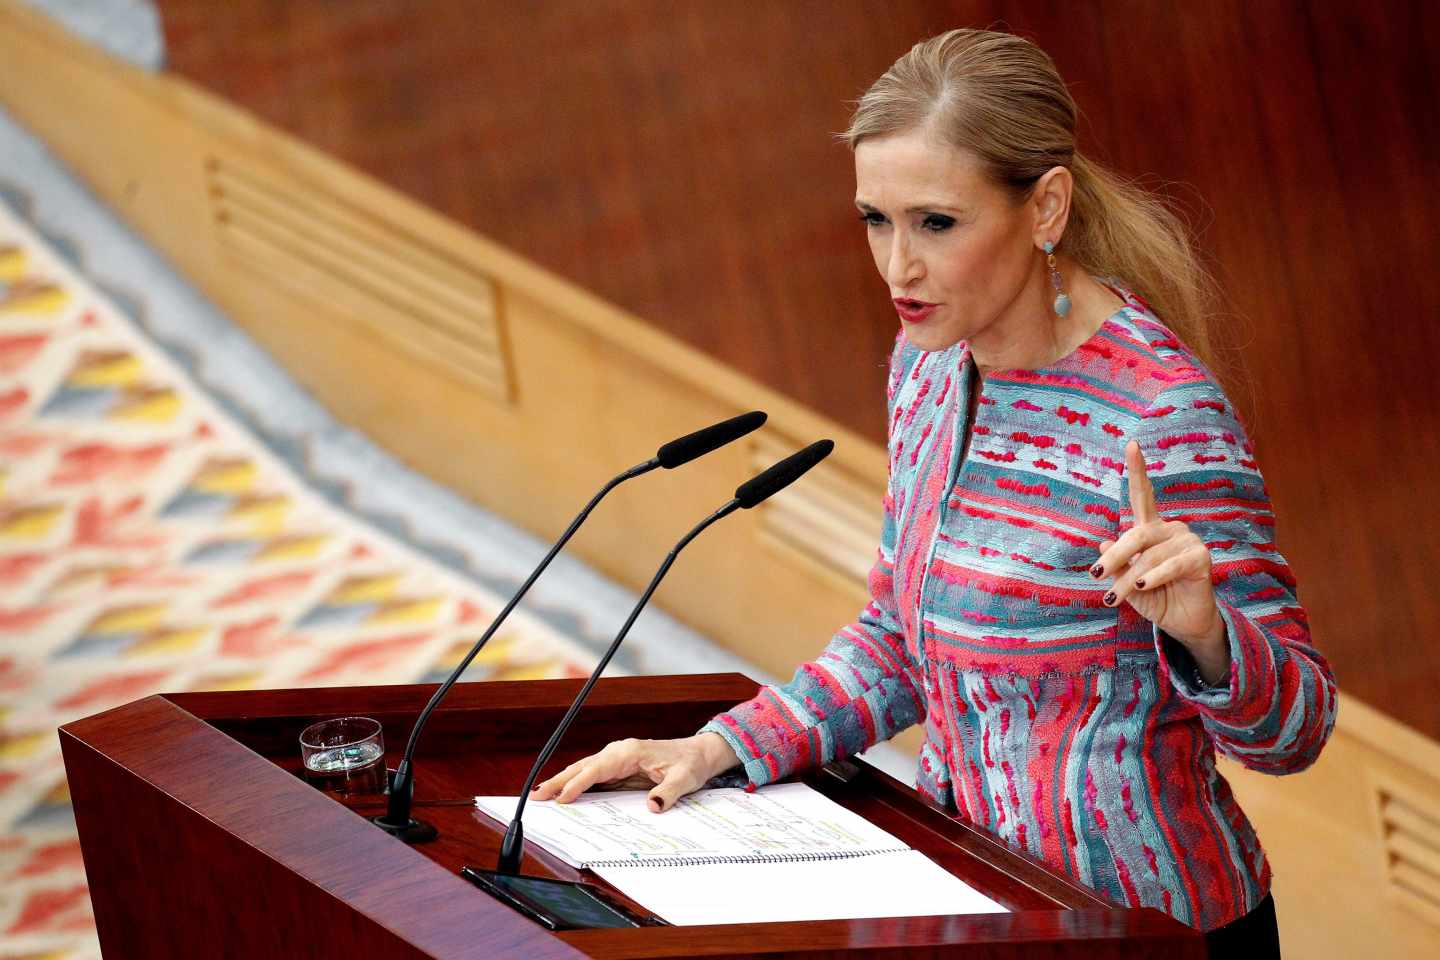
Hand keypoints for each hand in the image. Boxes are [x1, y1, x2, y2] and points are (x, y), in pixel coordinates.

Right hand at [530, 732, 739, 812]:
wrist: (697, 754)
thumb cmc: (690, 764)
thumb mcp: (685, 780)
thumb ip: (668, 793)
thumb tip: (653, 806)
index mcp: (631, 752)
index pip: (598, 768)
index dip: (579, 783)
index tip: (563, 798)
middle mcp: (619, 752)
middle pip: (583, 767)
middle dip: (559, 781)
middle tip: (536, 795)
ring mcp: (616, 759)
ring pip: (584, 770)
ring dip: (562, 782)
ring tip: (541, 795)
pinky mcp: (617, 767)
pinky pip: (592, 776)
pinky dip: (575, 784)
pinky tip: (563, 795)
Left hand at [1092, 440, 1228, 682]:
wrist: (1183, 623)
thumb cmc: (1155, 599)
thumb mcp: (1128, 583)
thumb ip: (1118, 565)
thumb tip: (1103, 542)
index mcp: (1151, 530)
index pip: (1143, 496)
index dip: (1138, 470)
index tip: (1131, 444)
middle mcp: (1170, 529)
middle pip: (1137, 534)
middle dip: (1114, 557)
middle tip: (1095, 576)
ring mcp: (1188, 541)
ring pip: (1149, 556)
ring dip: (1130, 579)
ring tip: (1115, 598)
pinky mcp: (1201, 557)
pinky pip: (1171, 565)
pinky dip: (1154, 577)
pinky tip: (1144, 585)